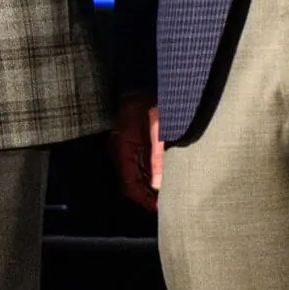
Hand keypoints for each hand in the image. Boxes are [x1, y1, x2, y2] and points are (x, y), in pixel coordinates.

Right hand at [112, 92, 161, 211]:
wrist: (142, 80)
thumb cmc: (149, 102)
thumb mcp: (158, 129)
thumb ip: (158, 157)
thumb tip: (159, 186)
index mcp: (122, 148)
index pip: (129, 185)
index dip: (144, 200)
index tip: (160, 209)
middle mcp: (120, 150)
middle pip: (132, 182)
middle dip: (148, 196)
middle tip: (168, 205)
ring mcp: (125, 146)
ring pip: (135, 174)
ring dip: (150, 185)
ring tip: (168, 194)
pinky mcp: (131, 141)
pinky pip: (138, 164)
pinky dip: (150, 174)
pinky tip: (163, 177)